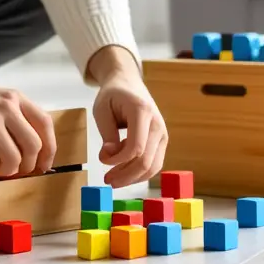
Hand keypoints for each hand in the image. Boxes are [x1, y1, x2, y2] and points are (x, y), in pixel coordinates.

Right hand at [0, 53, 56, 181]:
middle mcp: (6, 108)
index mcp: (14, 99)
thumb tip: (26, 159)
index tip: (44, 164)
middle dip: (27, 165)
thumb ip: (12, 122)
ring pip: (13, 159)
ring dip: (5, 171)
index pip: (45, 124)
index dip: (50, 148)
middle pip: (33, 146)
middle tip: (15, 170)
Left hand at [87, 46, 167, 187]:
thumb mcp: (101, 110)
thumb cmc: (113, 95)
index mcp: (142, 111)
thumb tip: (109, 156)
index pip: (136, 147)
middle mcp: (157, 124)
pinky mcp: (161, 141)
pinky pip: (154, 163)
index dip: (118, 160)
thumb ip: (106, 134)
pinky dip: (139, 172)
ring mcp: (162, 133)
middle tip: (107, 181)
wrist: (128, 83)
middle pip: (146, 161)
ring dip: (132, 177)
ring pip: (153, 166)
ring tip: (113, 179)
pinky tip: (123, 170)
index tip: (102, 160)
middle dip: (125, 175)